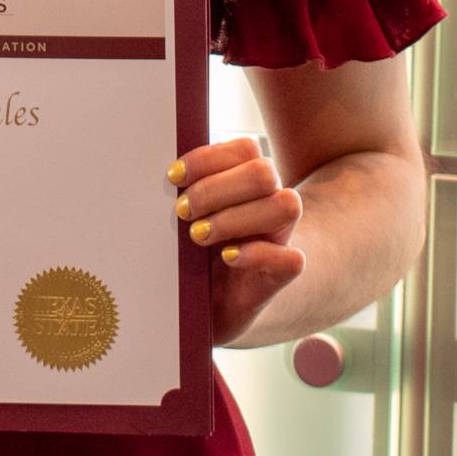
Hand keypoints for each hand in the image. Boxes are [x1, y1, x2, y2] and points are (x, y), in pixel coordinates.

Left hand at [170, 137, 304, 346]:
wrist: (215, 305)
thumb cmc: (197, 256)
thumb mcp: (189, 220)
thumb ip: (185, 193)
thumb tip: (164, 175)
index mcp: (247, 183)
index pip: (245, 149)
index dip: (208, 158)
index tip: (173, 177)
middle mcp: (269, 204)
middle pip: (264, 172)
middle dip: (215, 189)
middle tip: (183, 211)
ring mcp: (281, 238)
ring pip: (286, 205)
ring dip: (234, 218)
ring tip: (198, 236)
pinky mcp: (282, 274)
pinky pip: (292, 258)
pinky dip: (257, 254)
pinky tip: (228, 257)